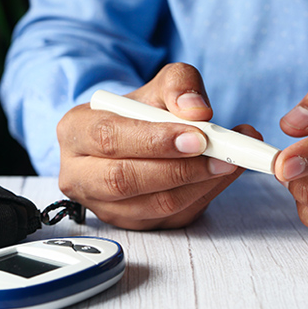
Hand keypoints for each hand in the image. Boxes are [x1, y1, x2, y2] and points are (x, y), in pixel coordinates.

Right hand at [57, 63, 259, 229]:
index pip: (109, 138)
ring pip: (151, 205)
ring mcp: (102, 205)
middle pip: (123, 180)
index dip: (154, 140)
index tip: (198, 137)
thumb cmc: (139, 111)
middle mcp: (79, 174)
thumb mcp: (158, 85)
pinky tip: (222, 175)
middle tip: (222, 155)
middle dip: (179, 169)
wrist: (133, 136)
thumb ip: (178, 85)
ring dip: (199, 185)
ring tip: (232, 161)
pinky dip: (204, 196)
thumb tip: (197, 111)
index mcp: (75, 131)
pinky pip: (170, 217)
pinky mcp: (130, 223)